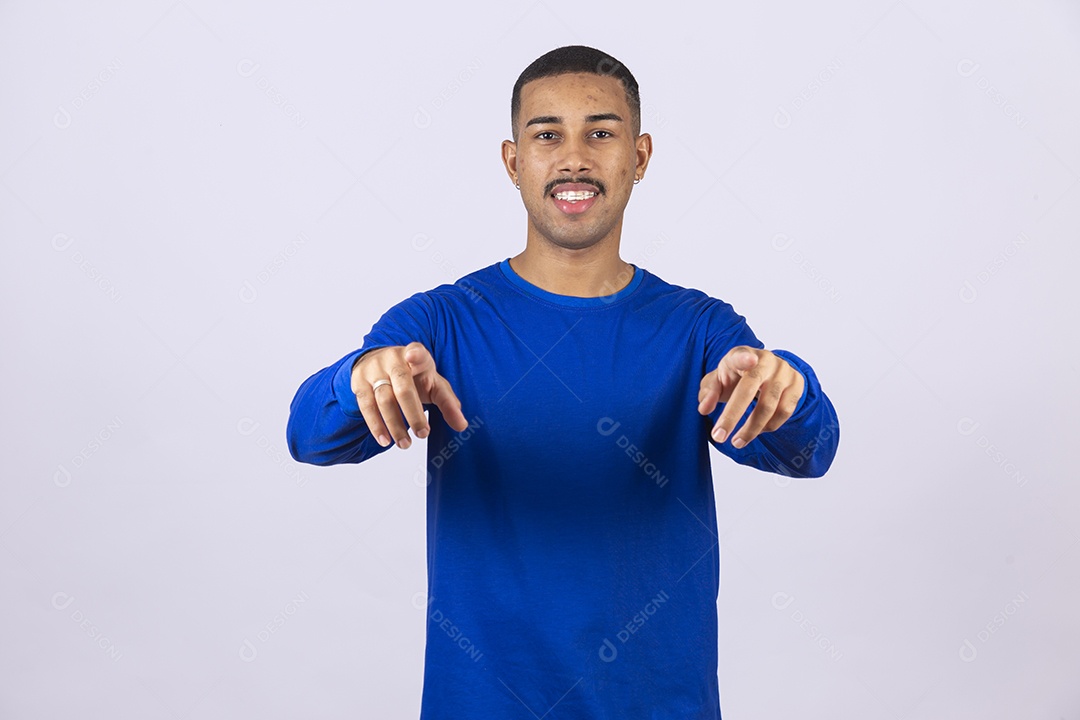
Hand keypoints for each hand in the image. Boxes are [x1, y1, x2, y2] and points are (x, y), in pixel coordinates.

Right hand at [350, 342, 467, 448]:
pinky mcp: (359, 382)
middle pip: (402, 387)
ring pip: (383, 399)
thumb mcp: (433, 384)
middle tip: (423, 434)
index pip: (417, 352)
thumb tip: (462, 426)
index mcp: (415, 355)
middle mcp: (393, 359)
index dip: (415, 354)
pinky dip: (376, 425)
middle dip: (413, 413)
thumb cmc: (414, 375)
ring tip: (405, 444)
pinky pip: (366, 406)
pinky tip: (385, 440)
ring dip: (395, 425)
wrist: (380, 362)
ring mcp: (373, 370)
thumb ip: (448, 403)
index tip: (413, 356)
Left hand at [697, 346, 803, 448]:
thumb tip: (704, 409)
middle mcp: (766, 360)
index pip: (742, 355)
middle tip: (719, 436)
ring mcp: (784, 372)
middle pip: (750, 389)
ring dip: (751, 429)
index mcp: (742, 354)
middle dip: (732, 415)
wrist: (766, 369)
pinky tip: (757, 431)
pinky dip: (769, 426)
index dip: (745, 358)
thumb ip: (708, 391)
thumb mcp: (718, 379)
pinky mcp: (797, 384)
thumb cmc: (737, 375)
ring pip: (769, 406)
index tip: (749, 360)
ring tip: (737, 442)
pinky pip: (785, 412)